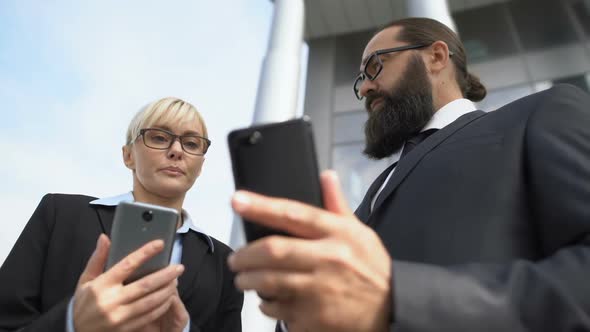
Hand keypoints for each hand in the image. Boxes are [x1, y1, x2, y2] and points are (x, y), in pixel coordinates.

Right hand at [73, 234, 184, 331]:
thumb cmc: (84, 303)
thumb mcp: (85, 280)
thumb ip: (97, 259)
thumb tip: (104, 238)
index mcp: (102, 285)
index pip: (127, 264)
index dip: (145, 253)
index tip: (160, 244)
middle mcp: (111, 300)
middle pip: (145, 285)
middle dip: (165, 275)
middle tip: (179, 267)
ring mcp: (119, 316)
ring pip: (150, 301)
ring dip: (167, 290)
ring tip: (176, 281)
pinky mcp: (125, 328)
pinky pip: (149, 316)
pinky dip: (161, 306)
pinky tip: (169, 298)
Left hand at [228, 170, 392, 331]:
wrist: (393, 308)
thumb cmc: (372, 268)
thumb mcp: (360, 233)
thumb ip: (337, 205)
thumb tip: (326, 175)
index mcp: (338, 233)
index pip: (294, 214)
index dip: (262, 206)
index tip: (237, 201)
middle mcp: (328, 258)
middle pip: (274, 251)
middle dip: (246, 256)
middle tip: (236, 260)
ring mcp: (320, 290)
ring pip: (270, 282)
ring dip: (249, 281)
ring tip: (244, 280)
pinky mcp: (315, 317)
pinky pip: (278, 310)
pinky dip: (267, 305)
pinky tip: (267, 301)